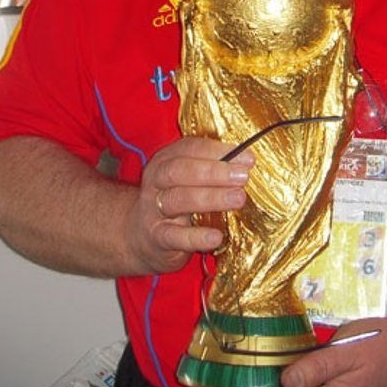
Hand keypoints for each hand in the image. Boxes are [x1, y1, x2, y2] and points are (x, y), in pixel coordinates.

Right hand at [127, 136, 253, 274]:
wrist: (138, 237)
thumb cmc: (174, 203)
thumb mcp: (186, 181)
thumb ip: (211, 169)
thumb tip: (248, 162)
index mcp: (166, 161)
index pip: (190, 148)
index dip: (219, 151)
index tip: (247, 158)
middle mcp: (156, 182)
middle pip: (180, 170)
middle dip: (214, 172)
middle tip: (243, 177)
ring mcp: (153, 210)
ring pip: (178, 199)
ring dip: (210, 198)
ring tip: (238, 199)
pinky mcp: (156, 238)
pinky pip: (174, 236)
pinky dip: (196, 236)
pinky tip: (216, 236)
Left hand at [280, 317, 386, 386]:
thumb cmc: (382, 345)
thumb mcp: (346, 348)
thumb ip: (316, 366)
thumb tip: (286, 381)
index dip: (278, 386)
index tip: (267, 374)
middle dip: (291, 384)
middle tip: (279, 370)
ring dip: (303, 384)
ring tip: (294, 370)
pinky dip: (313, 385)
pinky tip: (309, 375)